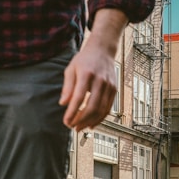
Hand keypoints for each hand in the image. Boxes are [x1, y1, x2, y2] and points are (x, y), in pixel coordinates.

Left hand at [60, 8, 127, 130]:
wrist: (103, 50)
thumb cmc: (84, 60)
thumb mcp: (71, 69)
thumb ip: (67, 87)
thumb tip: (63, 103)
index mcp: (86, 74)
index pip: (79, 98)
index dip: (72, 112)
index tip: (66, 122)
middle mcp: (100, 81)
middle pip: (92, 107)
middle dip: (81, 120)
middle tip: (73, 127)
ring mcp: (109, 86)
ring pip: (101, 110)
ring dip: (90, 122)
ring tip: (80, 127)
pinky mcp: (114, 90)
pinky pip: (108, 108)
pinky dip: (100, 118)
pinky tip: (91, 123)